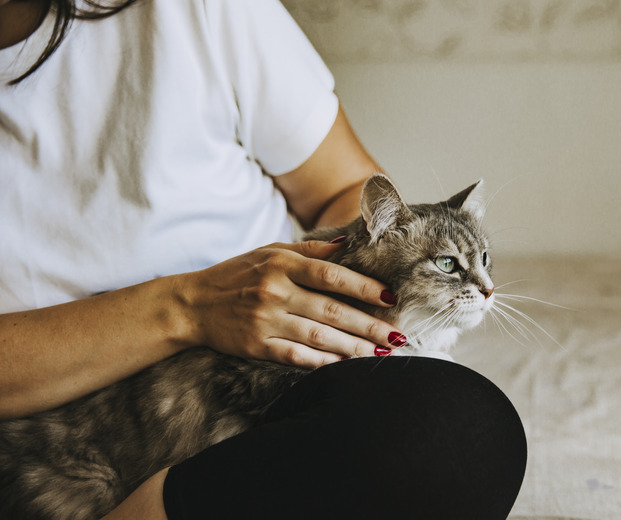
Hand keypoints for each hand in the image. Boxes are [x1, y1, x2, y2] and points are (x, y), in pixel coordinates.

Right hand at [178, 241, 403, 367]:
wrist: (191, 304)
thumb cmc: (236, 274)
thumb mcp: (269, 251)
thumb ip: (309, 249)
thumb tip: (347, 246)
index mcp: (281, 264)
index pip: (331, 275)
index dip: (363, 286)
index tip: (390, 297)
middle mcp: (274, 291)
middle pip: (332, 310)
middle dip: (369, 324)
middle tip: (398, 335)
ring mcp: (265, 321)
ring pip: (319, 336)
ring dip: (354, 347)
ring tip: (381, 353)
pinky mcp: (256, 346)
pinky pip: (296, 357)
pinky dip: (323, 362)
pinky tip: (346, 366)